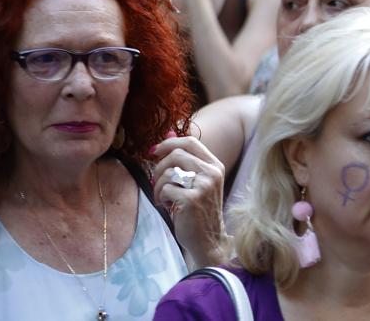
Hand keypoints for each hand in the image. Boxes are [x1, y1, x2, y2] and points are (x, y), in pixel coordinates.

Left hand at [151, 131, 228, 266]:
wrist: (208, 238)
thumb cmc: (199, 209)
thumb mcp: (198, 181)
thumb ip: (186, 159)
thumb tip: (169, 132)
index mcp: (215, 165)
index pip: (190, 142)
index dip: (169, 143)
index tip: (154, 152)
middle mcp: (212, 173)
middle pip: (176, 154)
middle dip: (159, 167)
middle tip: (156, 181)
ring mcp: (203, 186)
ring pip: (169, 172)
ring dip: (158, 185)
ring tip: (163, 198)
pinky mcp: (192, 199)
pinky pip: (165, 189)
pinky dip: (161, 198)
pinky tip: (167, 206)